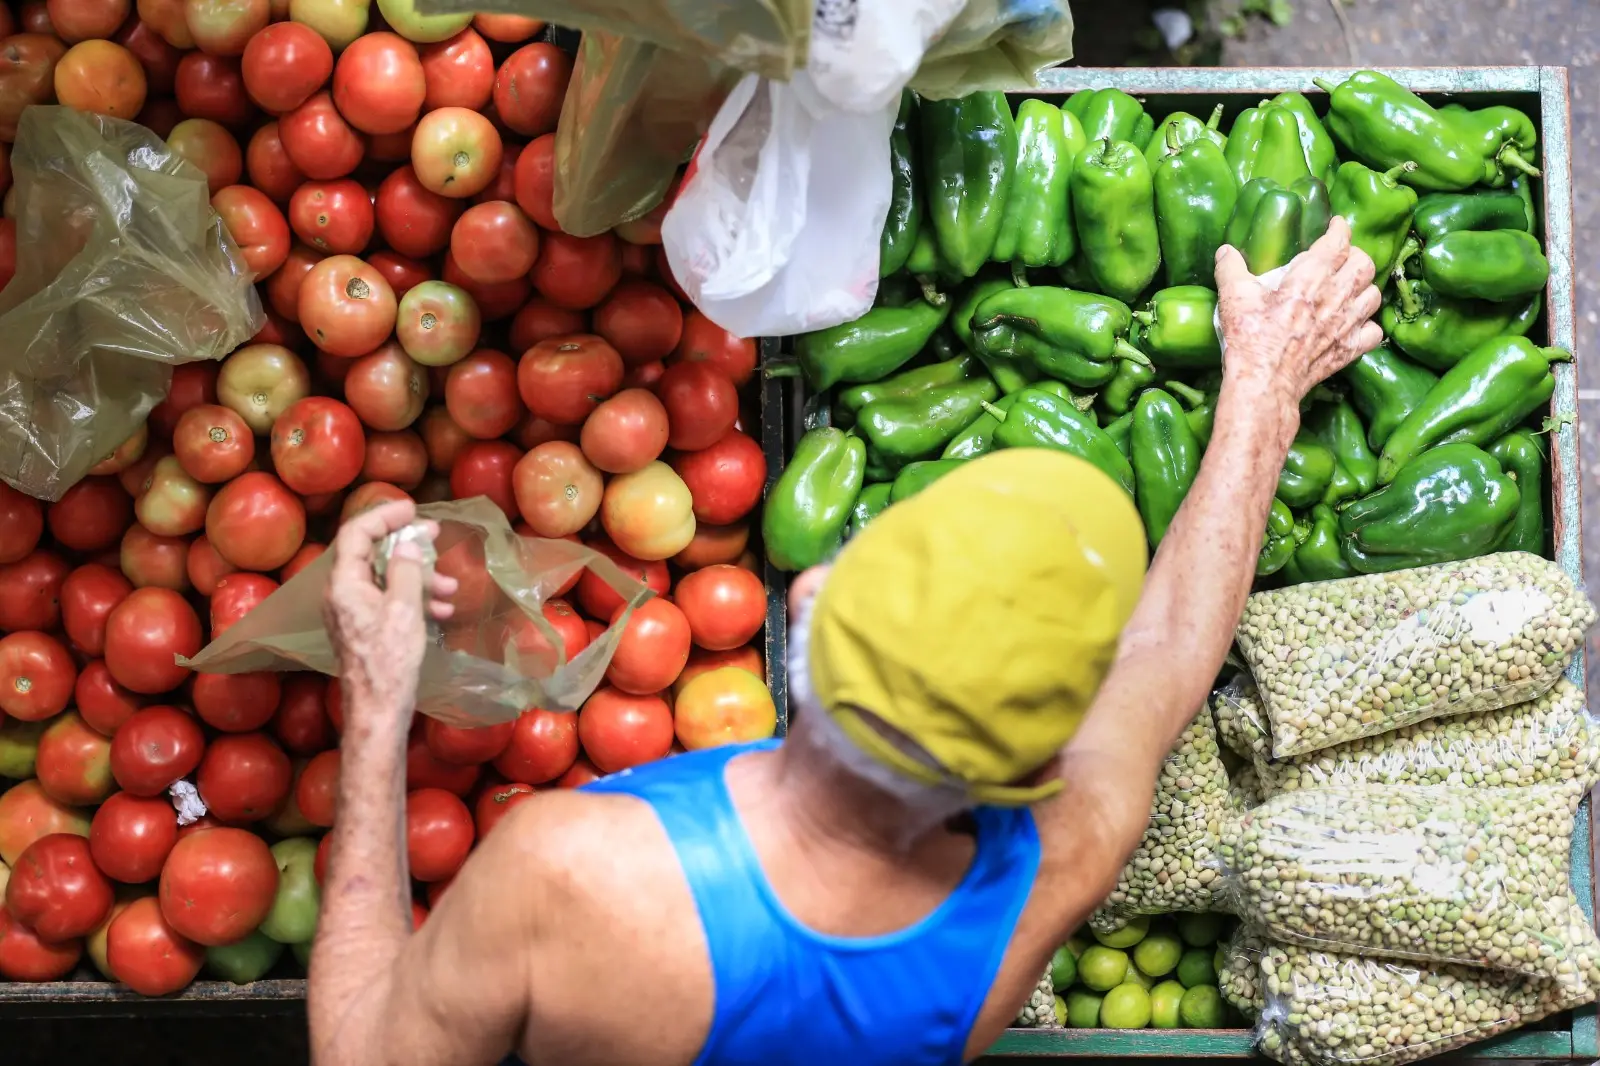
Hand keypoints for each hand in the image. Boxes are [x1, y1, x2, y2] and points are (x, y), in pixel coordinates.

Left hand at [323, 500, 457, 725]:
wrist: (378, 708)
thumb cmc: (389, 660)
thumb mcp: (403, 610)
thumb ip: (405, 570)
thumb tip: (408, 545)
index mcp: (344, 584)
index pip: (356, 533)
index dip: (383, 516)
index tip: (412, 510)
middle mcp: (342, 593)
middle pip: (373, 554)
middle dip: (409, 547)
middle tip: (436, 537)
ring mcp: (352, 611)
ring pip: (386, 578)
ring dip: (419, 576)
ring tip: (449, 586)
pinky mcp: (365, 628)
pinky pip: (388, 600)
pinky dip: (414, 598)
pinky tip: (441, 608)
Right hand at [1214, 216, 1383, 438]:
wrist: (1265, 382)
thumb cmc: (1250, 338)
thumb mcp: (1233, 297)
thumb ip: (1231, 269)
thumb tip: (1225, 251)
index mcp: (1310, 277)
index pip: (1339, 242)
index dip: (1340, 229)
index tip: (1336, 225)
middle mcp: (1336, 297)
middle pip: (1364, 264)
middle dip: (1354, 256)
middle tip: (1340, 258)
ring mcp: (1347, 324)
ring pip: (1373, 295)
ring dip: (1363, 288)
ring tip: (1349, 289)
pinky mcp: (1349, 350)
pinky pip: (1373, 331)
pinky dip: (1367, 325)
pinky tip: (1353, 324)